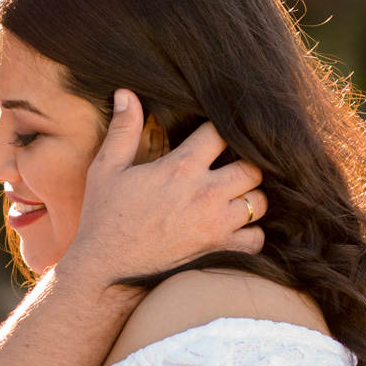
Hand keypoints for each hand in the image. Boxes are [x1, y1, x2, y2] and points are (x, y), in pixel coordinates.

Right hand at [61, 89, 265, 286]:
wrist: (105, 271)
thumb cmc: (104, 218)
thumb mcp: (106, 169)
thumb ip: (123, 129)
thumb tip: (126, 93)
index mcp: (181, 168)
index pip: (222, 133)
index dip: (221, 129)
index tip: (214, 134)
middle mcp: (206, 195)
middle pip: (253, 166)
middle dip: (245, 162)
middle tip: (229, 165)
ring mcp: (217, 225)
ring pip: (260, 201)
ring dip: (250, 195)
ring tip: (233, 193)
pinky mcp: (220, 251)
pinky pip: (257, 238)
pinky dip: (251, 232)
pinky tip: (234, 226)